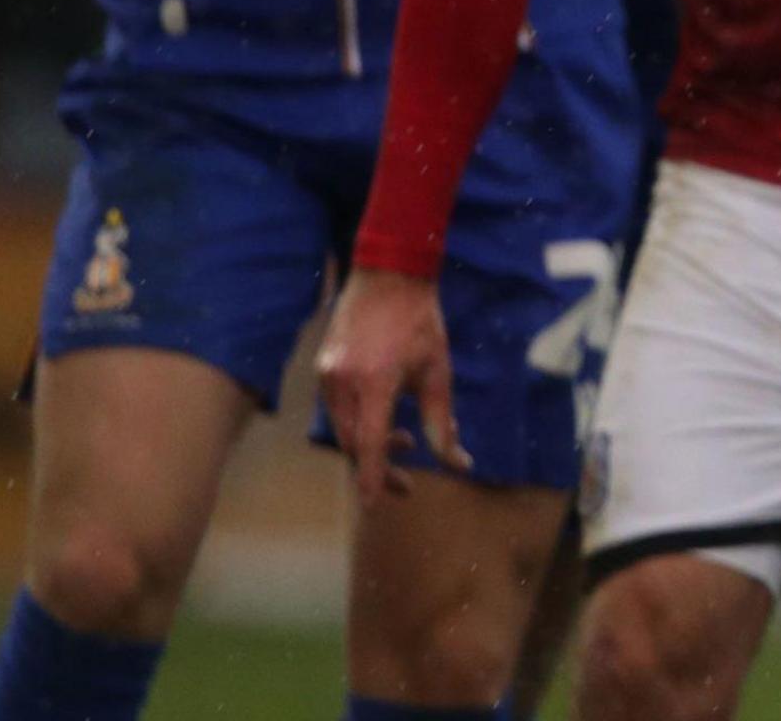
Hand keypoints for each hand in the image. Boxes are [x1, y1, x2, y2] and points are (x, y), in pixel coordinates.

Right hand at [314, 267, 464, 506]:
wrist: (388, 276)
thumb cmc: (420, 323)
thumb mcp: (438, 373)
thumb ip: (442, 422)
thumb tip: (458, 462)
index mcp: (373, 384)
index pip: (368, 445)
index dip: (372, 478)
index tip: (375, 506)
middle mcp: (342, 383)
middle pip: (352, 444)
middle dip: (378, 468)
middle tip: (408, 482)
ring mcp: (326, 376)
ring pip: (342, 430)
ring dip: (369, 446)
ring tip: (404, 442)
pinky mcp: (322, 370)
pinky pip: (336, 411)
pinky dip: (357, 424)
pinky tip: (384, 419)